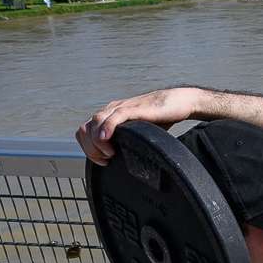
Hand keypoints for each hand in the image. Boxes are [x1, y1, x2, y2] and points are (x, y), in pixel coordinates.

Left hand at [76, 87, 201, 165]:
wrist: (178, 102)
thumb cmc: (160, 118)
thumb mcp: (137, 131)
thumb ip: (125, 139)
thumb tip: (120, 158)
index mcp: (109, 116)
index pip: (85, 131)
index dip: (88, 148)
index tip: (102, 161)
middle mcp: (111, 110)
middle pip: (86, 128)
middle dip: (90, 148)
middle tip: (105, 160)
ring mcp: (121, 108)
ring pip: (95, 122)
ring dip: (96, 142)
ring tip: (109, 154)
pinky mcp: (134, 108)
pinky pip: (114, 117)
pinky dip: (106, 129)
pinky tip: (107, 140)